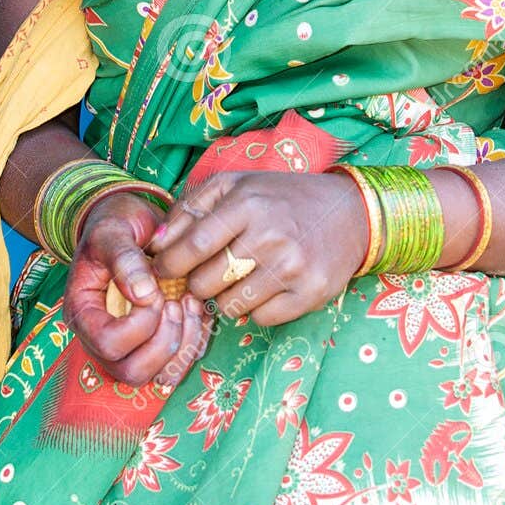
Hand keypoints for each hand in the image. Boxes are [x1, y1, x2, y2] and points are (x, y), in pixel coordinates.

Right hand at [61, 191, 212, 388]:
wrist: (127, 224)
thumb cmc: (115, 225)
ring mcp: (127, 346)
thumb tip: (144, 293)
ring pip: (157, 377)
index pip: (107, 343)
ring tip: (189, 304)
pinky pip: (175, 366)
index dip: (139, 323)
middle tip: (176, 302)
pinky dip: (193, 344)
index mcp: (83, 313)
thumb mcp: (112, 230)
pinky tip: (197, 310)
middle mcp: (101, 339)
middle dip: (164, 341)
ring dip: (182, 346)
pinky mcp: (151, 344)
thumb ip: (124, 257)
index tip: (156, 291)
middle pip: (132, 371)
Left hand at [146, 170, 367, 326]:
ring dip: (226, 297)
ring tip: (241, 277)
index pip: (191, 247)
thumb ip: (191, 208)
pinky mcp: (311, 293)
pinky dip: (255, 309)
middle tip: (210, 272)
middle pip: (206, 282)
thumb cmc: (282, 198)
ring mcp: (293, 267)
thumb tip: (156, 244)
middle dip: (198, 282)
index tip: (166, 269)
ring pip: (230, 306)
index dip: (169, 265)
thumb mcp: (236, 185)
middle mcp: (270, 235)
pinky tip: (267, 287)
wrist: (348, 213)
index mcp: (247, 203)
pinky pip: (260, 319)